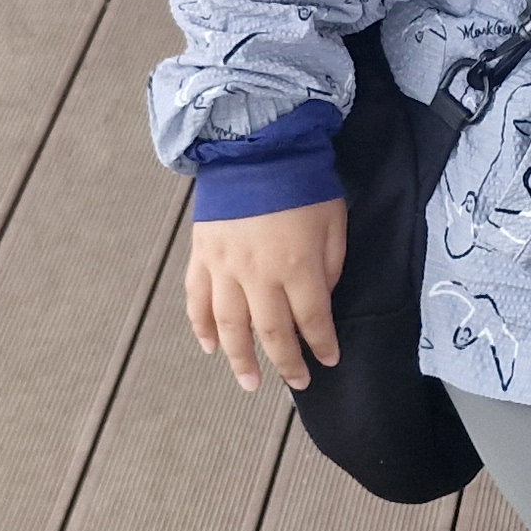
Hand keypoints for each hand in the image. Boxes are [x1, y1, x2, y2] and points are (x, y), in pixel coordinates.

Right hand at [186, 197, 346, 392]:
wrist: (254, 146)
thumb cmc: (301, 181)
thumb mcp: (333, 222)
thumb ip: (329, 267)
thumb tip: (320, 300)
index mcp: (297, 266)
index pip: (313, 320)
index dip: (322, 345)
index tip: (328, 360)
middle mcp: (258, 275)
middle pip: (273, 332)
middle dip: (287, 363)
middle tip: (297, 384)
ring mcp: (224, 268)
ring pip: (230, 326)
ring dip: (240, 359)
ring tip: (249, 382)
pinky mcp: (202, 256)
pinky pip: (197, 300)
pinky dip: (201, 327)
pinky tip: (209, 346)